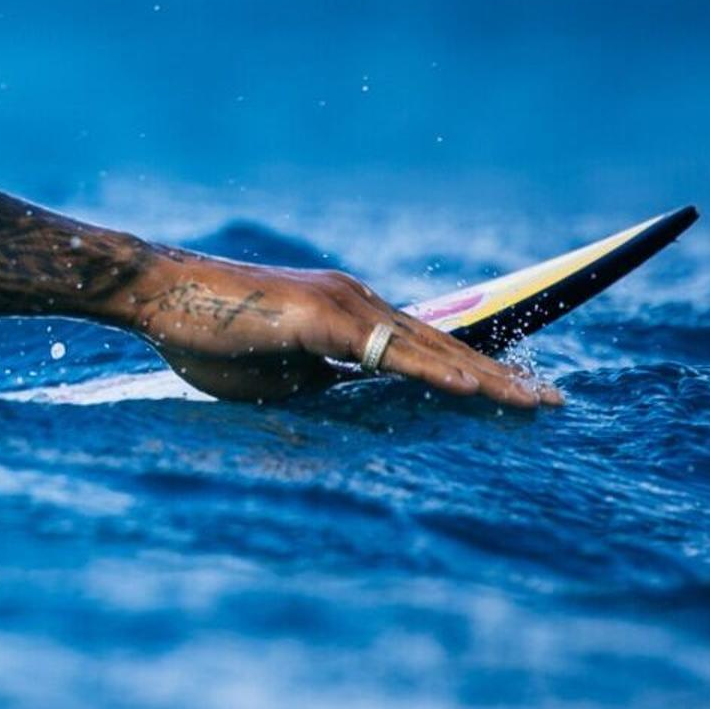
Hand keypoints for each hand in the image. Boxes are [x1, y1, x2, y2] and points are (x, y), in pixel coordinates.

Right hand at [117, 250, 561, 409]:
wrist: (154, 291)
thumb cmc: (203, 335)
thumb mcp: (275, 377)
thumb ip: (321, 388)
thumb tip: (354, 417)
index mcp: (348, 316)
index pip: (425, 348)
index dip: (475, 372)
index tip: (519, 393)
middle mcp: (356, 300)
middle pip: (443, 345)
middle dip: (503, 376)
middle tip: (555, 402)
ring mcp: (341, 303)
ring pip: (428, 347)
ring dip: (486, 377)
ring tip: (534, 401)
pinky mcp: (320, 316)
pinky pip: (386, 351)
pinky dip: (431, 370)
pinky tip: (469, 388)